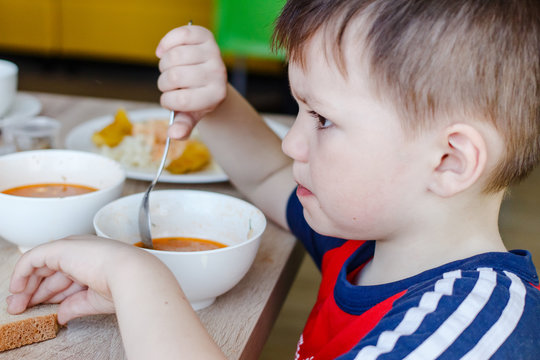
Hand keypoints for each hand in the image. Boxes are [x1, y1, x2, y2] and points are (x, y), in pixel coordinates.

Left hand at [7, 236, 139, 323]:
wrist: (129, 274)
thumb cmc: (122, 285)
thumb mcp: (93, 300)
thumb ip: (74, 305)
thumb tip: (61, 315)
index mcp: (92, 261)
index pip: (64, 276)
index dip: (48, 293)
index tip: (37, 308)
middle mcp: (81, 251)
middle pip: (49, 272)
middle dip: (33, 291)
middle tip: (20, 308)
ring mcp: (70, 248)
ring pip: (38, 266)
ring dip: (25, 286)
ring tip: (17, 304)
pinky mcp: (59, 248)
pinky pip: (32, 259)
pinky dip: (21, 273)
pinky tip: (16, 288)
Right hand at [156, 25, 227, 139]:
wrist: (211, 79)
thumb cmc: (197, 98)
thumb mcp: (191, 115)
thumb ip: (183, 126)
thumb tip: (173, 134)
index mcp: (216, 96)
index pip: (182, 100)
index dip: (167, 101)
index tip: (169, 100)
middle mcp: (218, 73)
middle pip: (174, 76)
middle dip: (164, 83)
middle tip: (169, 84)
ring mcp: (213, 53)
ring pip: (173, 56)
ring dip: (163, 65)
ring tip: (169, 69)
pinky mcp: (205, 36)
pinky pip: (179, 35)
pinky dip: (165, 43)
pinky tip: (164, 51)